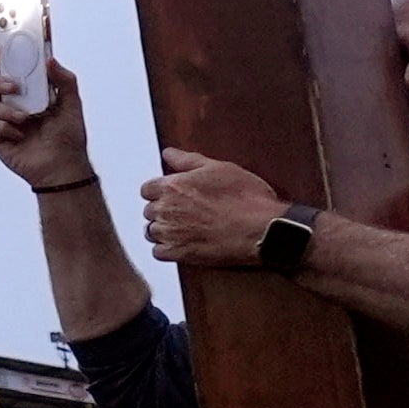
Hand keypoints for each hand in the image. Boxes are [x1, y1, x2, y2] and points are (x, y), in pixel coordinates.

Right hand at [0, 44, 96, 189]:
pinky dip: (2, 127)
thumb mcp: (72, 103)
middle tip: (15, 88)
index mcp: (28, 92)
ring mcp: (2, 120)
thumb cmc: (68, 137)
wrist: (62, 166)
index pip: (9, 69)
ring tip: (25, 120)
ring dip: (5, 110)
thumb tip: (50, 60)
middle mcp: (12, 104)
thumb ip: (64, 79)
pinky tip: (19, 135)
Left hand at [136, 150, 286, 266]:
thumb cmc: (245, 197)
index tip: (171, 193)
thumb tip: (168, 153)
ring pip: (151, 232)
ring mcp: (171, 234)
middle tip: (183, 211)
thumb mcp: (219, 168)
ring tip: (182, 228)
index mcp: (173, 187)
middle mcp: (166, 210)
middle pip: (149, 210)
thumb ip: (188, 160)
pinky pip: (158, 253)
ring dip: (162, 230)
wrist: (262, 228)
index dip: (159, 191)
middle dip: (162, 210)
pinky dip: (166, 249)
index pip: (147, 189)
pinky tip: (180, 244)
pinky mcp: (180, 254)